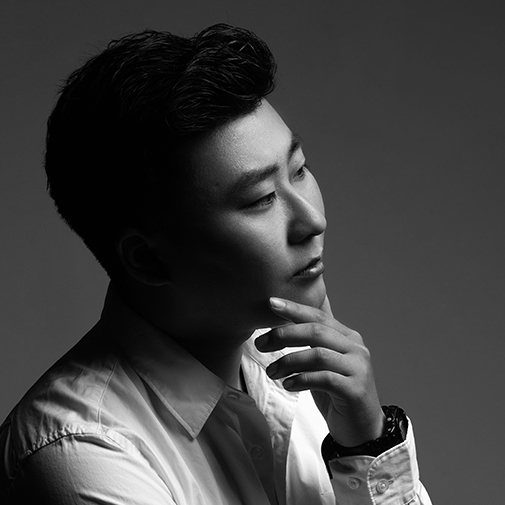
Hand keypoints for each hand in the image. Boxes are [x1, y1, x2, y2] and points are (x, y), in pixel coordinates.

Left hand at [254, 296, 384, 446]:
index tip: (271, 303)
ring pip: (317, 354)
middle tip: (261, 344)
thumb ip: (310, 346)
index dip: (294, 309)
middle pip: (316, 331)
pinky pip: (324, 378)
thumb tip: (280, 329)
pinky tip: (288, 384)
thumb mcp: (323, 365)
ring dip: (288, 361)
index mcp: (347, 337)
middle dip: (284, 334)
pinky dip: (301, 379)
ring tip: (271, 372)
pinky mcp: (355, 390)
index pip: (318, 316)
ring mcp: (358, 368)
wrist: (363, 430)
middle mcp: (355, 348)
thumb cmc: (337, 395)